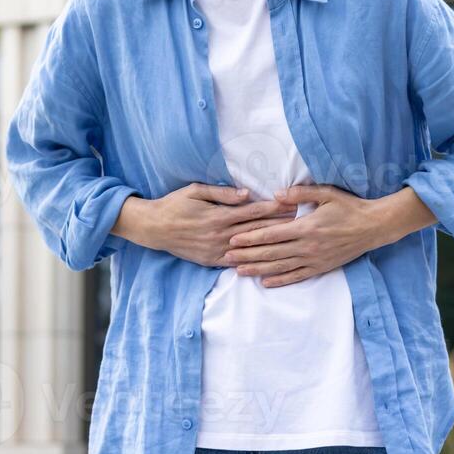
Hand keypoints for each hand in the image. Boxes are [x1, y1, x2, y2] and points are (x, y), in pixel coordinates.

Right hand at [132, 183, 296, 267]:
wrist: (154, 227)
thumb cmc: (175, 204)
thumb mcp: (196, 191)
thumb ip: (223, 193)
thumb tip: (247, 194)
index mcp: (219, 216)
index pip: (253, 212)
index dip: (274, 208)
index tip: (291, 205)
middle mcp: (220, 235)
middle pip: (256, 229)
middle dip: (278, 224)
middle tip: (299, 221)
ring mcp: (216, 250)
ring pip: (249, 248)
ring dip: (269, 243)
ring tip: (288, 239)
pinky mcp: (210, 261)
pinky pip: (235, 263)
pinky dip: (251, 261)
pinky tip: (265, 260)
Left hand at [218, 183, 388, 287]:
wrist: (373, 227)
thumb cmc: (349, 207)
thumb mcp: (326, 193)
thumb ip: (301, 193)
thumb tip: (276, 195)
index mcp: (306, 227)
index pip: (271, 234)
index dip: (250, 238)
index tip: (233, 240)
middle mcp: (307, 246)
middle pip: (271, 252)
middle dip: (247, 255)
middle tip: (226, 258)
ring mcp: (314, 259)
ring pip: (280, 267)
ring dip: (258, 270)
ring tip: (239, 271)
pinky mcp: (321, 267)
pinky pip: (297, 276)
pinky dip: (280, 281)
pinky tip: (265, 282)